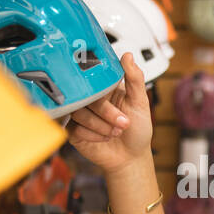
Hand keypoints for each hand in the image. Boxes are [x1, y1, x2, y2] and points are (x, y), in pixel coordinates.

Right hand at [64, 52, 153, 173]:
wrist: (130, 158)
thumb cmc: (137, 130)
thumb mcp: (140, 102)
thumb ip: (134, 79)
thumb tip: (127, 56)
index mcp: (104, 87)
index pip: (95, 78)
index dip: (102, 87)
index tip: (111, 96)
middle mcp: (90, 98)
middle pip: (86, 96)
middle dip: (107, 112)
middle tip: (124, 123)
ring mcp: (80, 114)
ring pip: (80, 113)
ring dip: (101, 126)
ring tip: (115, 132)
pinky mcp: (73, 130)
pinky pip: (75, 128)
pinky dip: (93, 135)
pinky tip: (104, 139)